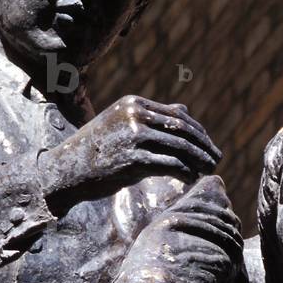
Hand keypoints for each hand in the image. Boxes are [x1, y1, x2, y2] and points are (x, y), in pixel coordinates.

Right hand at [38, 95, 220, 208]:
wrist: (65, 170)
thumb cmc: (96, 149)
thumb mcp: (122, 124)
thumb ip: (153, 116)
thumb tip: (184, 110)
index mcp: (134, 104)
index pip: (177, 115)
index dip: (199, 131)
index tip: (210, 145)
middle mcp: (134, 115)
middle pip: (182, 129)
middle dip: (204, 145)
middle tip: (217, 158)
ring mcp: (133, 137)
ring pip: (179, 147)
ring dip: (199, 159)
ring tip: (209, 169)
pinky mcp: (132, 160)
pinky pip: (169, 165)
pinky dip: (185, 171)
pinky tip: (192, 178)